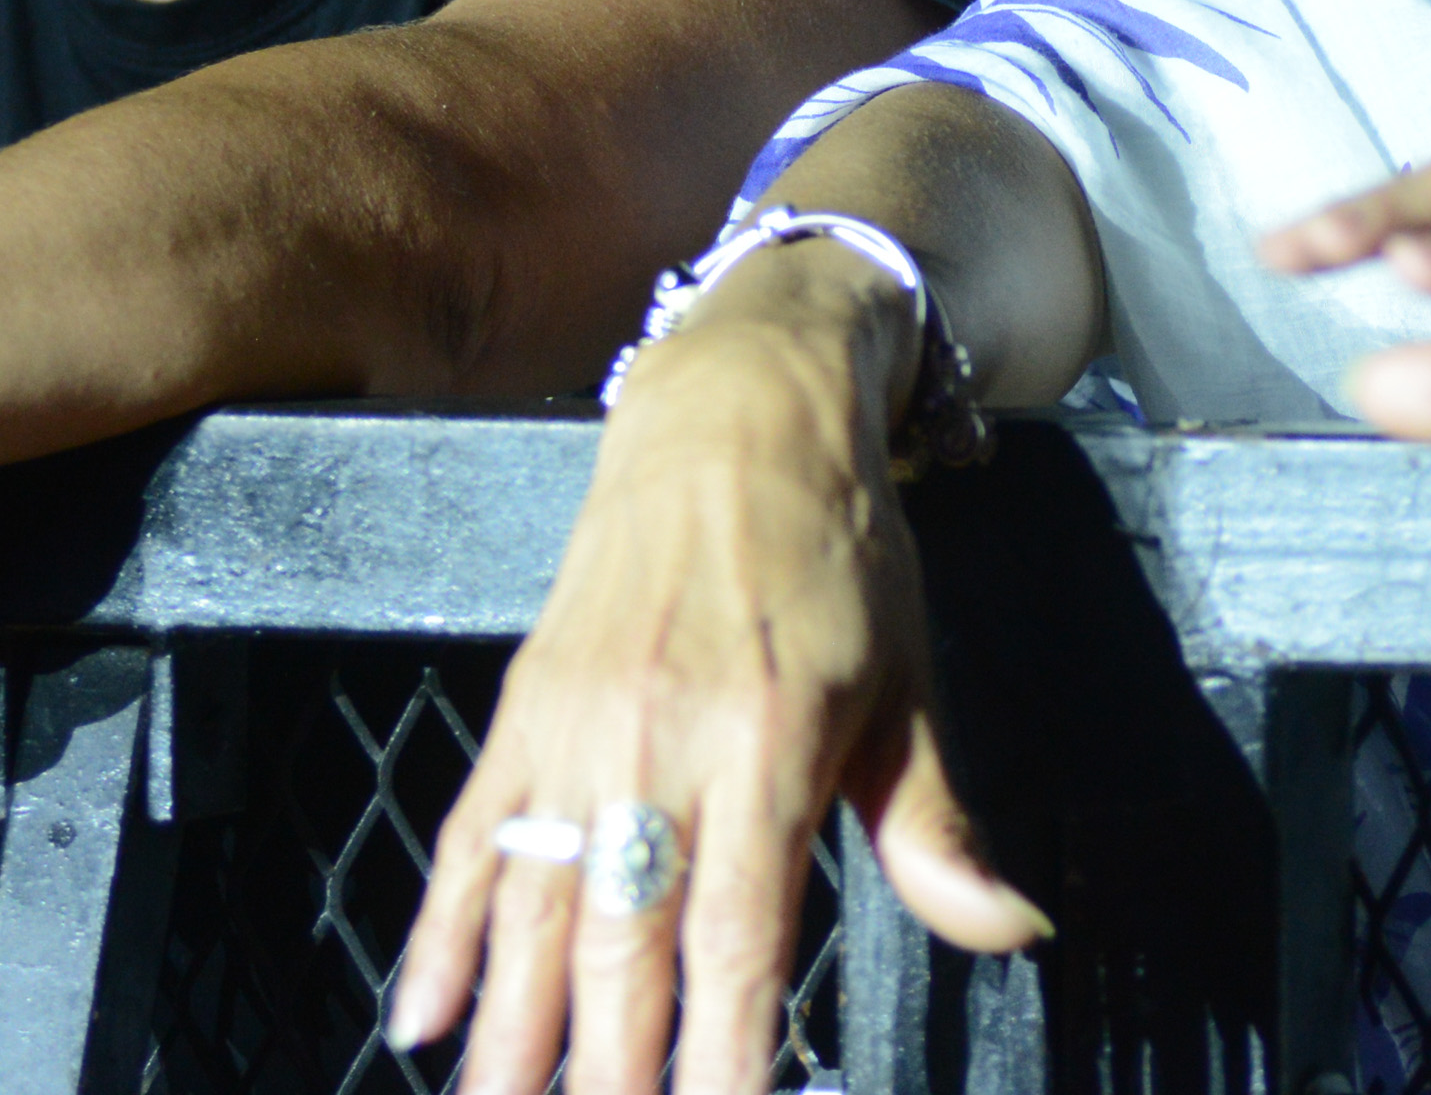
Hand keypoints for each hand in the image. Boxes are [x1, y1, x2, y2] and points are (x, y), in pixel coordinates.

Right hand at [390, 268, 1047, 1094]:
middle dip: (607, 1074)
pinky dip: (439, 935)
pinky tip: (420, 1021)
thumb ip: (936, 826)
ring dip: (510, 1035)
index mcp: (771, 739)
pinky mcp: (526, 705)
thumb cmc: (839, 550)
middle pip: (622, 946)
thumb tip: (1010, 929)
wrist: (740, 403)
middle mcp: (662, 739)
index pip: (741, 937)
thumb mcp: (908, 681)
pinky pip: (471, 838)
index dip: (727, 1052)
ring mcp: (580, 724)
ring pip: (534, 911)